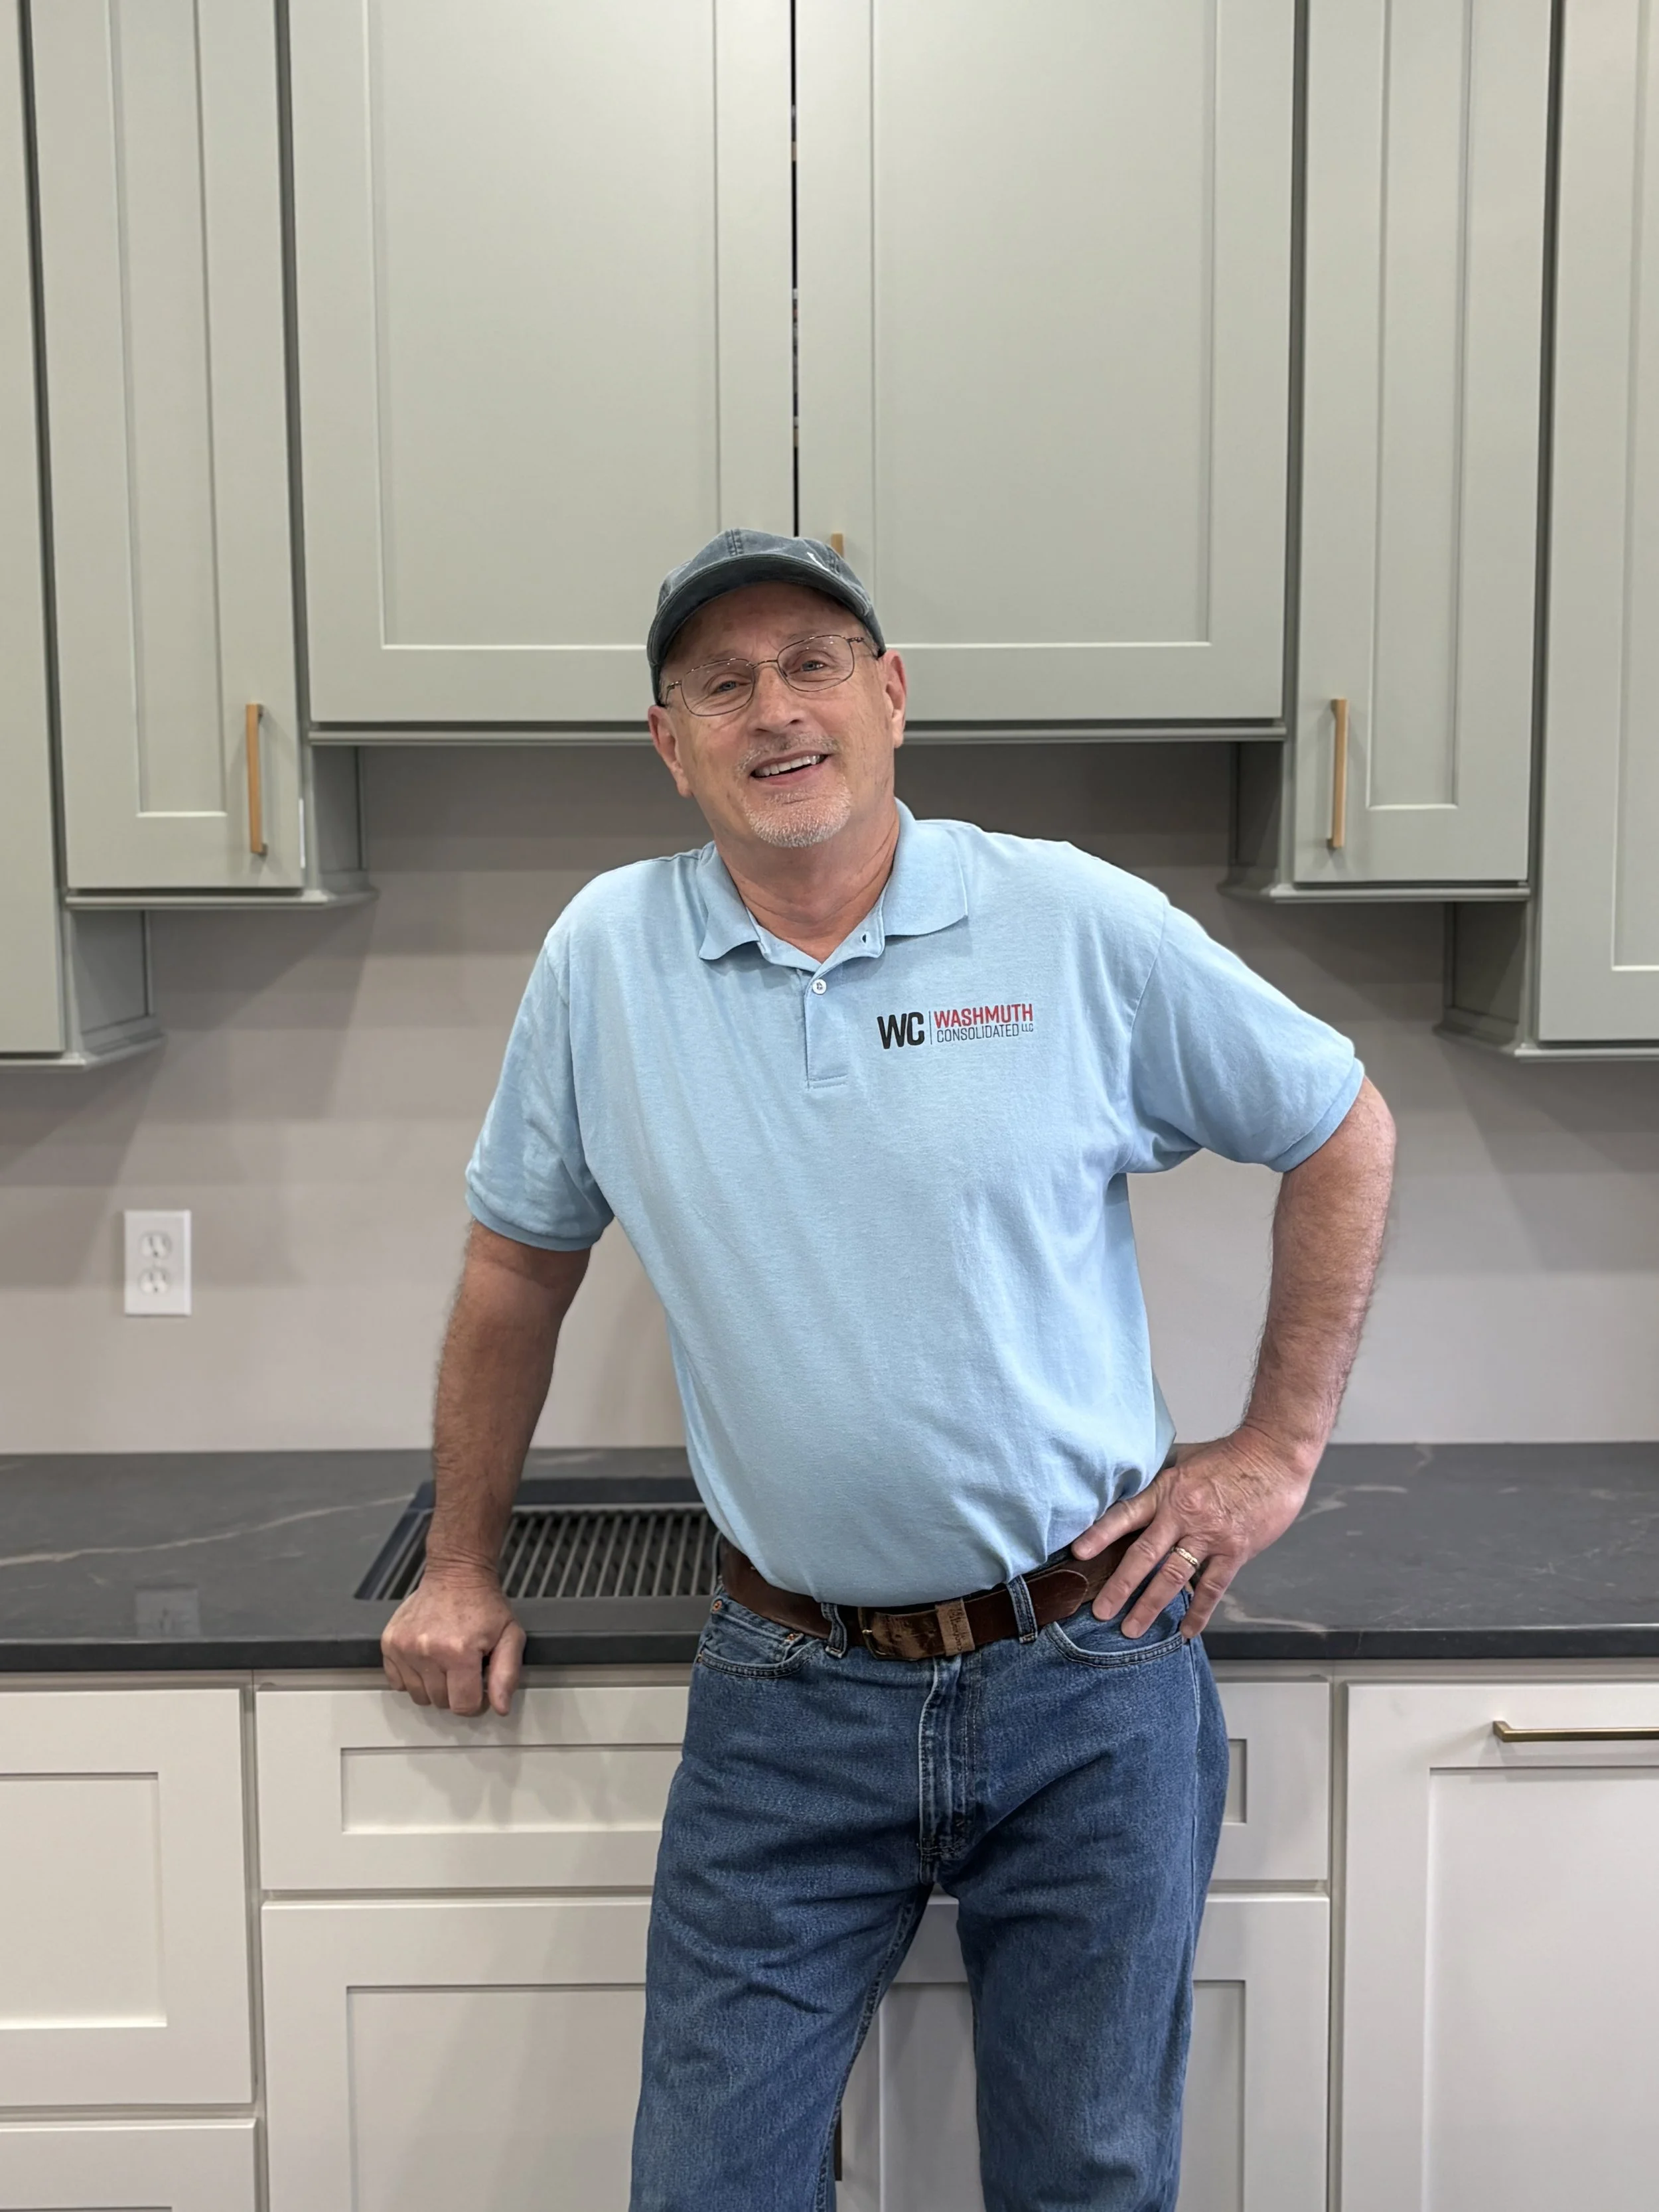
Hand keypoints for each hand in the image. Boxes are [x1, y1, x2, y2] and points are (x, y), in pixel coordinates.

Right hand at [381, 1563, 524, 1715]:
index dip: (475, 1702)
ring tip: (445, 1662)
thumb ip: (507, 1674)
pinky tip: (426, 1660)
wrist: (456, 1573)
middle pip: (440, 1702)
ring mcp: (404, 1647)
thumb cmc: (484, 1604)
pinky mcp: (389, 1642)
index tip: (478, 1687)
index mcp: (459, 1652)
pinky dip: (411, 1677)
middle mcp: (427, 1651)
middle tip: (463, 1667)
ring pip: (418, 1695)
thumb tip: (500, 1708)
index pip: (463, 1706)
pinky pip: (397, 1682)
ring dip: (433, 1685)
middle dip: (455, 1691)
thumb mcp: (510, 1635)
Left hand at [1070, 1428, 1315, 1637]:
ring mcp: (1209, 1535)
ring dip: (1150, 1606)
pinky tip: (1186, 1631)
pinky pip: (1212, 1588)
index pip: (1126, 1514)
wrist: (1274, 1456)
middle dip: (1119, 1586)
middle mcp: (1184, 1514)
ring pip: (1173, 1577)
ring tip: (1132, 1629)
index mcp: (1167, 1490)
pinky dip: (1199, 1612)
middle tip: (1100, 1611)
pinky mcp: (1235, 1551)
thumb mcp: (1185, 1460)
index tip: (1078, 1553)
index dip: (1100, 1534)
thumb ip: (1161, 1481)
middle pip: (1144, 1555)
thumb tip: (1134, 1489)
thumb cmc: (1230, 1456)